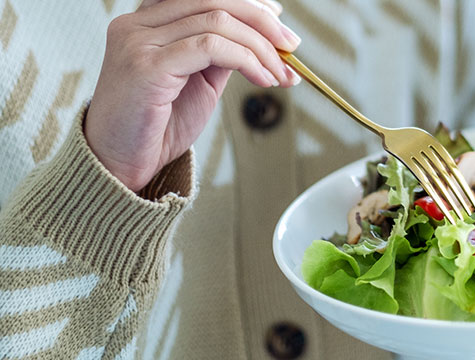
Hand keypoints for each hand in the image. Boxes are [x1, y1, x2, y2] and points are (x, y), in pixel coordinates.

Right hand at [85, 0, 301, 191]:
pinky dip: (246, 59)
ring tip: (281, 73)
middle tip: (291, 46)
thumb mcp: (198, 80)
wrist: (118, 164)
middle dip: (262, 21)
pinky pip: (210, 47)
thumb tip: (265, 40)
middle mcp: (137, 24)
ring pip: (217, 21)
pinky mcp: (146, 65)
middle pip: (214, 0)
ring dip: (260, 47)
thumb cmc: (155, 126)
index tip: (278, 19)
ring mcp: (137, 41)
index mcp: (148, 21)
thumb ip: (221, 54)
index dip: (247, 3)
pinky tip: (263, 79)